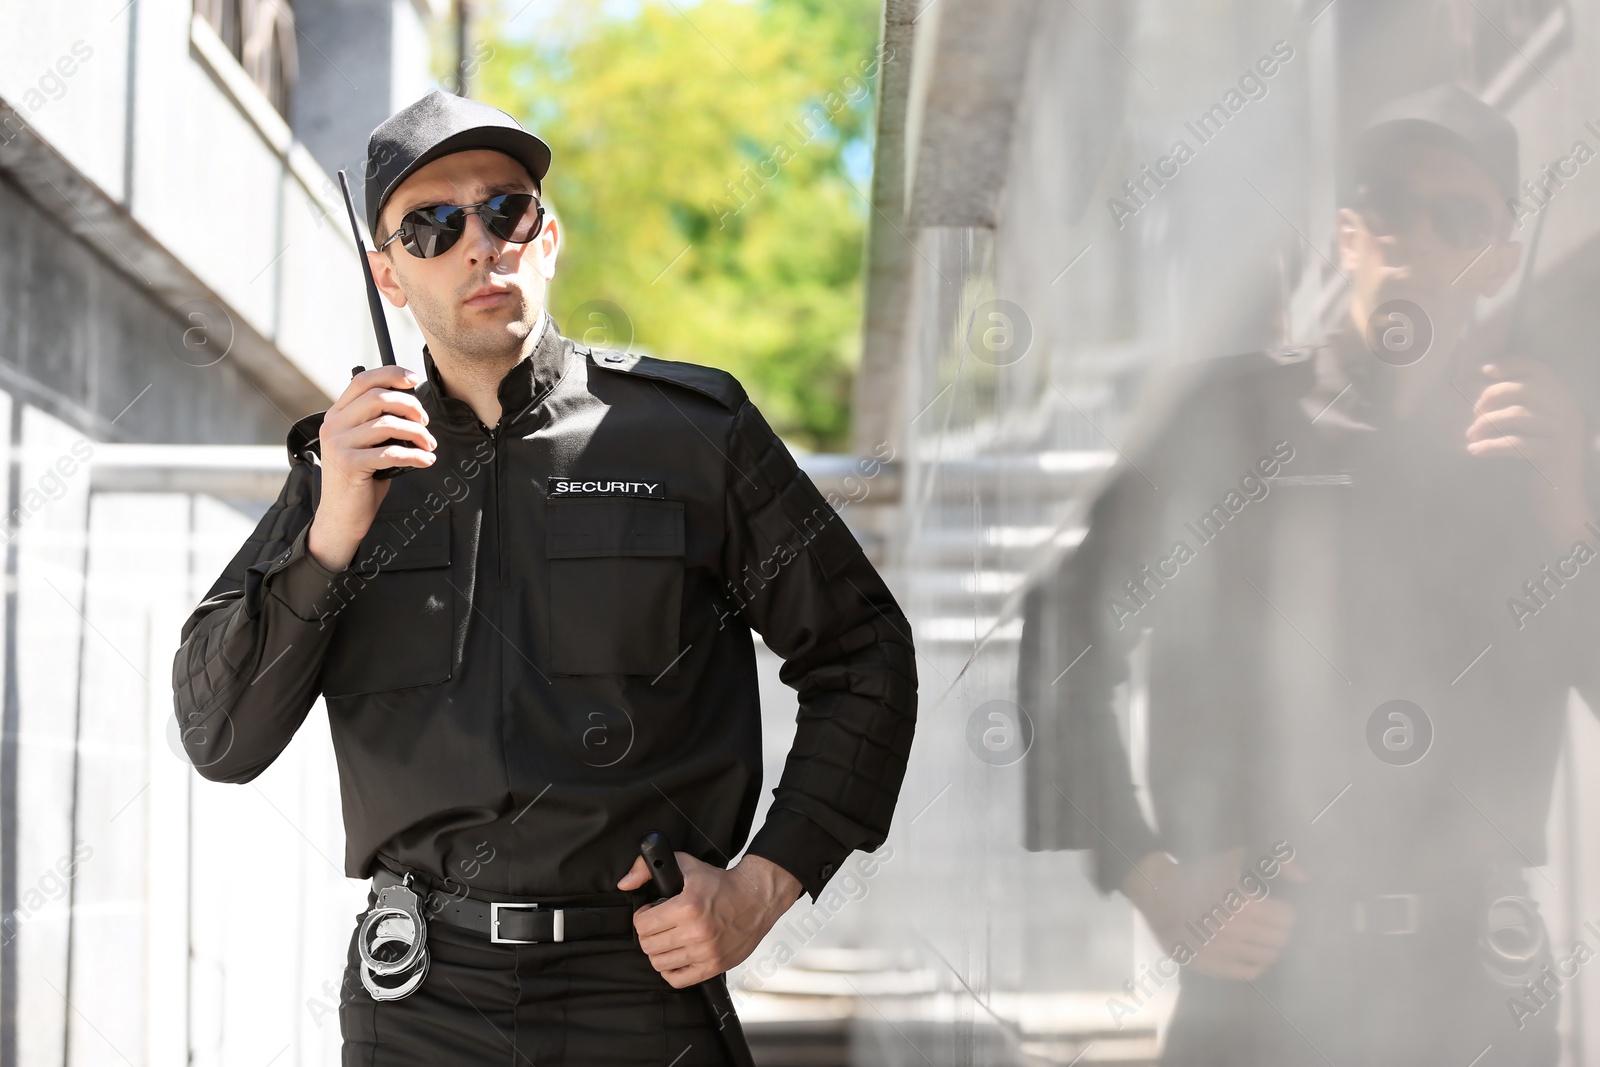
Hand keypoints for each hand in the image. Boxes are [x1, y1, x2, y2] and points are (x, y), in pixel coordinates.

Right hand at [309, 365, 436, 570]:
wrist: (341, 516)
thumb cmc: (361, 478)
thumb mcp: (363, 443)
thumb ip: (376, 421)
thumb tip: (411, 403)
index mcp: (337, 414)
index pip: (363, 380)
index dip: (391, 375)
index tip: (414, 380)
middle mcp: (333, 425)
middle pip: (379, 398)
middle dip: (411, 407)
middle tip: (425, 424)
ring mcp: (338, 445)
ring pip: (388, 424)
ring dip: (417, 433)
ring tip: (428, 445)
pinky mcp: (349, 465)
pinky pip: (391, 452)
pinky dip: (415, 455)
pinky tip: (426, 460)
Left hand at [617, 852, 801, 987]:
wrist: (756, 898)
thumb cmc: (720, 883)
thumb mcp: (684, 864)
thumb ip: (647, 868)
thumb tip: (624, 884)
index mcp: (687, 907)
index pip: (643, 925)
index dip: (642, 918)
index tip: (650, 914)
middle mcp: (696, 932)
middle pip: (648, 946)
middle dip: (649, 935)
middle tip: (659, 926)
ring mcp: (706, 952)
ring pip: (660, 964)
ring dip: (659, 952)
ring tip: (668, 939)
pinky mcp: (715, 966)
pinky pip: (678, 980)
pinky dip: (672, 970)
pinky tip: (677, 955)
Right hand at [1120, 847, 1307, 980]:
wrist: (1157, 891)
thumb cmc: (1199, 873)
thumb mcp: (1235, 857)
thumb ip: (1274, 860)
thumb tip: (1306, 878)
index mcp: (1240, 902)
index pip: (1286, 918)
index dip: (1286, 911)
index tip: (1279, 907)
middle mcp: (1232, 930)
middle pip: (1279, 940)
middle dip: (1280, 930)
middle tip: (1271, 922)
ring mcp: (1219, 951)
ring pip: (1267, 958)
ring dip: (1270, 947)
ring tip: (1261, 936)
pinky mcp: (1207, 965)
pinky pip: (1247, 973)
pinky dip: (1256, 965)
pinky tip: (1251, 953)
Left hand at [1466, 360, 1589, 542]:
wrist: (1560, 504)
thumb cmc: (1535, 466)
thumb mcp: (1531, 432)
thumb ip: (1518, 410)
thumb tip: (1481, 395)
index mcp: (1563, 402)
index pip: (1541, 371)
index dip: (1513, 365)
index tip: (1485, 370)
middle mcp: (1568, 413)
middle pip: (1526, 389)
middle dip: (1492, 396)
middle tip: (1473, 414)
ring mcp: (1565, 433)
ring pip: (1519, 414)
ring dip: (1487, 423)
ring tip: (1470, 436)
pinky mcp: (1556, 455)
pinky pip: (1518, 443)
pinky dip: (1491, 445)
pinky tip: (1474, 450)